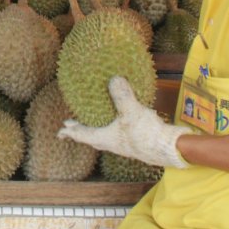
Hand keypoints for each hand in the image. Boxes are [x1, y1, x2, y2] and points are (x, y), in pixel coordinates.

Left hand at [58, 76, 190, 167]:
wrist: (169, 149)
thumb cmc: (146, 135)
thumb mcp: (131, 112)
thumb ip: (121, 96)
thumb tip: (114, 79)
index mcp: (105, 138)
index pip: (82, 135)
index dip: (71, 131)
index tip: (60, 131)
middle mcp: (113, 143)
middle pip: (91, 137)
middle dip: (80, 132)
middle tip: (70, 128)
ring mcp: (124, 143)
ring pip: (105, 136)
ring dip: (97, 129)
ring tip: (93, 123)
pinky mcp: (136, 140)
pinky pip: (119, 132)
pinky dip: (114, 125)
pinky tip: (121, 118)